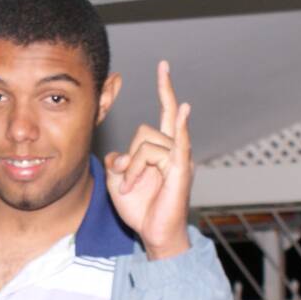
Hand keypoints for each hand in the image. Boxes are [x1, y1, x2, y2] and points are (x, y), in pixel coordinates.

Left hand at [106, 60, 192, 260]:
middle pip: (146, 131)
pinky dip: (182, 126)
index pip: (164, 112)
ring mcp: (179, 159)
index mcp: (160, 149)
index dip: (164, 88)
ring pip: (147, 144)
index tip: (163, 65)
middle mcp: (173, 150)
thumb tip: (118, 155)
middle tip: (123, 176)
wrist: (154, 234)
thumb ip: (116, 161)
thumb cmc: (140, 209)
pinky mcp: (181, 171)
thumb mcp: (117, 181)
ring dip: (133, 168)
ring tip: (130, 188)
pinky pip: (178, 144)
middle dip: (129, 154)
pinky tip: (184, 110)